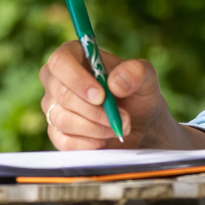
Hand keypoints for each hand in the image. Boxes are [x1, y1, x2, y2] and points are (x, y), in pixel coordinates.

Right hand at [38, 42, 204, 151]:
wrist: (147, 134)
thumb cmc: (144, 98)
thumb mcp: (149, 81)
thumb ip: (137, 73)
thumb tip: (115, 80)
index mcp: (75, 59)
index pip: (59, 61)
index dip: (76, 78)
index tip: (101, 94)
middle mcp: (59, 83)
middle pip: (56, 94)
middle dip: (92, 111)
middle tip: (120, 120)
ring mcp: (55, 111)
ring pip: (61, 121)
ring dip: (95, 128)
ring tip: (120, 128)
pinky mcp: (59, 137)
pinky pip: (64, 143)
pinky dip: (90, 144)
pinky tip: (108, 141)